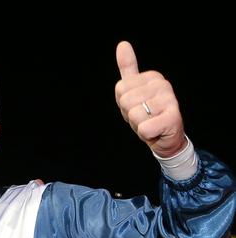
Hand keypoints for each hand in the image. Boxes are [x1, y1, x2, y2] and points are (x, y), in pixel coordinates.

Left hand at [115, 41, 185, 157]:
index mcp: (152, 76)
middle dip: (129, 114)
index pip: (120, 88)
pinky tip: (156, 131)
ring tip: (150, 122)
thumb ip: (128, 68)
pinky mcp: (173, 118)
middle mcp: (163, 84)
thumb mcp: (133, 91)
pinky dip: (146, 134)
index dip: (123, 103)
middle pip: (125, 101)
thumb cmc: (147, 114)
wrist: (166, 137)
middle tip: (143, 116)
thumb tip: (122, 44)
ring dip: (138, 124)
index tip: (137, 106)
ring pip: (134, 115)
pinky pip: (144, 128)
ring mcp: (170, 100)